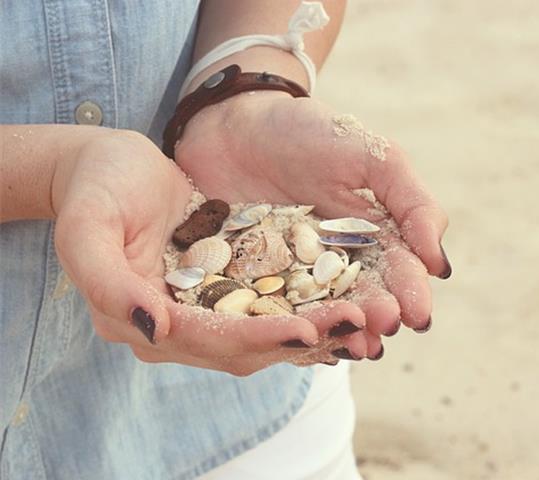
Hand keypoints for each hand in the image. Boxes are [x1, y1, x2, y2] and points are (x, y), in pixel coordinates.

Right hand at [53, 130, 332, 374]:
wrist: (109, 168)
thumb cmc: (96, 187)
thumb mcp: (87, 226)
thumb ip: (107, 282)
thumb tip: (155, 327)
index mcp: (141, 319)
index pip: (208, 339)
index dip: (258, 337)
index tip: (307, 332)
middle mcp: (174, 328)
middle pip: (246, 345)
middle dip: (302, 337)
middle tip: (357, 323)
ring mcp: (202, 311)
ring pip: (266, 331)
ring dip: (315, 328)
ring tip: (363, 316)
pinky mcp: (223, 291)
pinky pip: (270, 306)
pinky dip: (306, 308)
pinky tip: (345, 300)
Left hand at [175, 92, 450, 357]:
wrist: (232, 122)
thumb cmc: (306, 133)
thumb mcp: (371, 155)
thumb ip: (412, 202)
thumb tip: (439, 264)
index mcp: (371, 237)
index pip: (397, 270)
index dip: (409, 292)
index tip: (416, 313)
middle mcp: (336, 263)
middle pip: (362, 297)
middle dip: (376, 316)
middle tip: (384, 329)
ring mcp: (293, 276)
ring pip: (322, 312)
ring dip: (340, 332)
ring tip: (353, 349)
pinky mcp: (251, 284)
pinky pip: (272, 312)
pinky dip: (288, 329)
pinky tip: (299, 344)